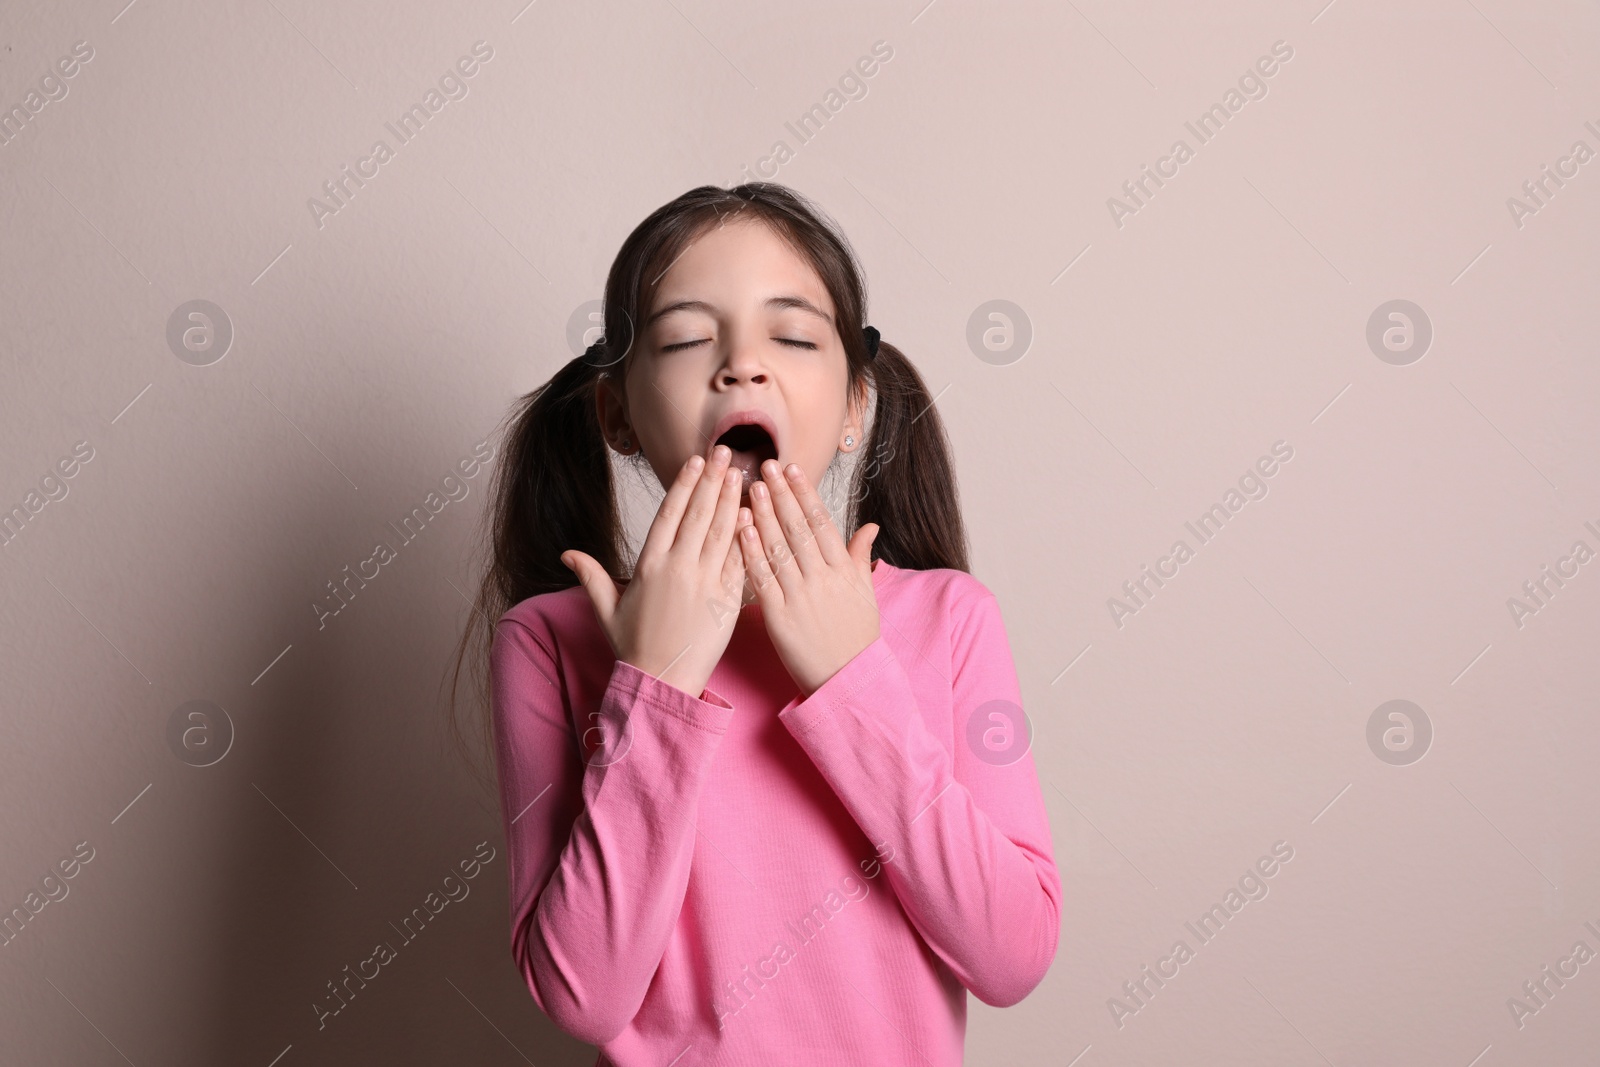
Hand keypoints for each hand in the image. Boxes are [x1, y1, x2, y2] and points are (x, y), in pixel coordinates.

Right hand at [562, 442, 746, 698]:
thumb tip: (567, 553)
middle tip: (725, 452)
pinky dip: (748, 536)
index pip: (669, 514)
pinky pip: (740, 561)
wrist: (661, 682)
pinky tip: (755, 514)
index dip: (684, 484)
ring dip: (732, 500)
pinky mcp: (727, 601)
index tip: (695, 461)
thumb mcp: (607, 609)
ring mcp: (704, 583)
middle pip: (698, 514)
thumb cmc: (634, 647)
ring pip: (721, 532)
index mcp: (648, 565)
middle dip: (712, 480)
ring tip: (740, 473)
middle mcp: (677, 568)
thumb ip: (591, 576)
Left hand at [739, 459, 880, 697]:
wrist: (847, 681)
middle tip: (764, 466)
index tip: (792, 470)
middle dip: (780, 494)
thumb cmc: (856, 638)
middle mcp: (824, 579)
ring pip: (779, 547)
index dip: (806, 494)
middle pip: (798, 528)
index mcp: (845, 571)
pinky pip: (763, 578)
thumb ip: (861, 557)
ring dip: (763, 515)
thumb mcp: (866, 594)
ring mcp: (801, 597)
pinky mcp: (779, 617)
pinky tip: (741, 529)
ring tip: (749, 488)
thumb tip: (870, 525)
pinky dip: (752, 552)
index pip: (822, 523)